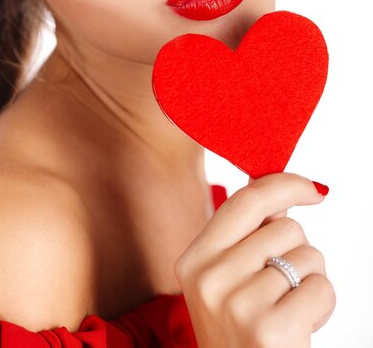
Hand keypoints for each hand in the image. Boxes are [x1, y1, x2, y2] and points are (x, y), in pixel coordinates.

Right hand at [174, 172, 335, 347]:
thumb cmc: (240, 331)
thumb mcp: (225, 281)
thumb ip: (246, 236)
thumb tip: (284, 194)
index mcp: (193, 260)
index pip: (245, 200)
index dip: (285, 185)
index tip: (313, 190)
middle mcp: (208, 279)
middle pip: (285, 227)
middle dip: (298, 250)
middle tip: (281, 285)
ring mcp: (236, 305)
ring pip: (308, 256)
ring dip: (310, 279)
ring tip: (286, 308)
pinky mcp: (269, 330)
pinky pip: (322, 288)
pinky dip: (321, 305)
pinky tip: (298, 327)